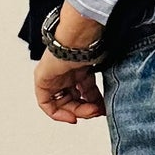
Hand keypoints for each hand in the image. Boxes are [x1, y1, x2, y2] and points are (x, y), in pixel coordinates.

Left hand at [33, 3, 106, 122]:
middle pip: (73, 99)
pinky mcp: (43, 81)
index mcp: (78, 68)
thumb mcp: (99, 71)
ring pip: (63, 103)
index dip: (91, 102)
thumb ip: (102, 84)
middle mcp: (64, 74)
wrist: (79, 39)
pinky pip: (46, 103)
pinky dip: (58, 113)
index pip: (83, 91)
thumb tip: (112, 99)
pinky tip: (71, 115)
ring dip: (78, 112)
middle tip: (97, 112)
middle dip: (87, 109)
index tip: (100, 109)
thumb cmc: (90, 46)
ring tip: (91, 112)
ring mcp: (53, 77)